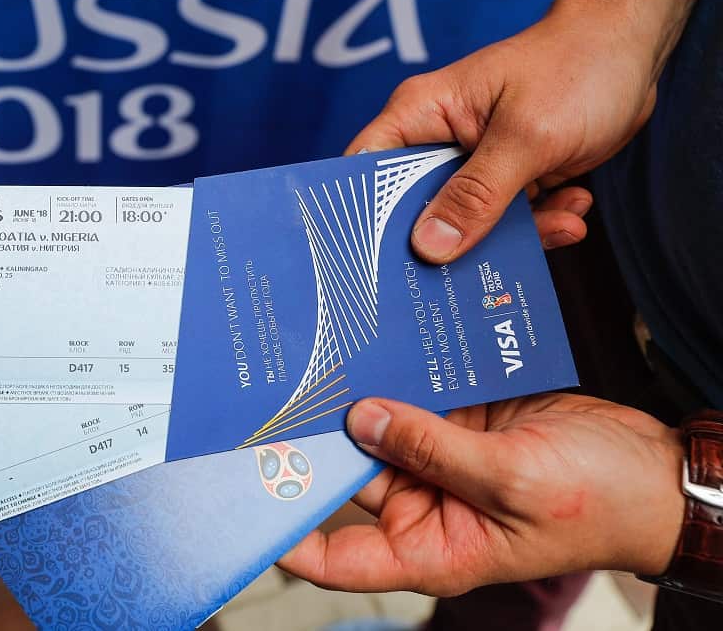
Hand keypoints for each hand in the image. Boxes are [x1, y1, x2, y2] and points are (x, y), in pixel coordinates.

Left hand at [278, 393, 683, 595]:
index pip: (338, 557)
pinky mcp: (453, 419)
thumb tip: (362, 418)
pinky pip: (409, 394)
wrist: (654, 467)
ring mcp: (435, 458)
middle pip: (344, 476)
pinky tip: (369, 339)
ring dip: (349, 394)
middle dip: (311, 440)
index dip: (287, 533)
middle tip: (266, 399)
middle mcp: (423, 506)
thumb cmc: (600, 502)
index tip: (243, 497)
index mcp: (431, 548)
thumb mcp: (513, 482)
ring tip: (307, 355)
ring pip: (372, 425)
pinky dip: (392, 371)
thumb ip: (434, 449)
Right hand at [349, 0, 659, 261]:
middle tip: (487, 262)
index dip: (366, 217)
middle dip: (456, 239)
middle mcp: (438, 140)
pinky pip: (509, 218)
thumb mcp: (526, 136)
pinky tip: (573, 204)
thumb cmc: (577, 65)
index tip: (383, 264)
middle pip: (416, 210)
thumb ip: (477, 194)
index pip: (367, 170)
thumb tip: (429, 247)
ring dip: (518, 232)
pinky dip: (543, 221)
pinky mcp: (508, 175)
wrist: (632, 46)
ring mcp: (473, 160)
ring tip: (560, 220)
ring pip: (469, 223)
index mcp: (421, 115)